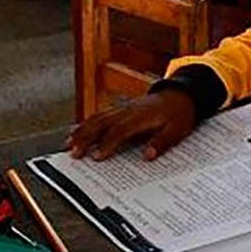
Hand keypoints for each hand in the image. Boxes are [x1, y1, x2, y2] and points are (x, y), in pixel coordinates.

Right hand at [66, 91, 196, 160]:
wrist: (181, 94)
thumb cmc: (179, 113)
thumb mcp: (178, 130)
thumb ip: (162, 142)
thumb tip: (148, 156)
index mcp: (142, 116)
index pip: (121, 130)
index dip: (108, 144)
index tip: (97, 157)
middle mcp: (129, 110)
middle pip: (102, 123)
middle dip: (86, 137)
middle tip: (73, 152)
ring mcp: (123, 108)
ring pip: (98, 118)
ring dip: (82, 130)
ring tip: (68, 143)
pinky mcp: (121, 108)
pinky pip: (101, 114)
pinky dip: (87, 123)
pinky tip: (78, 132)